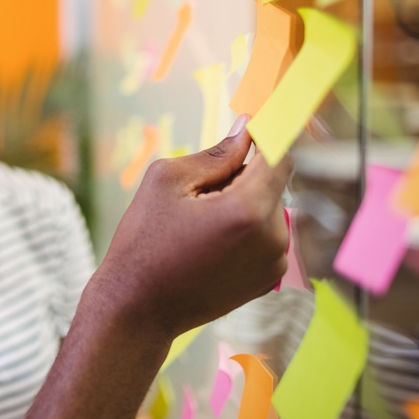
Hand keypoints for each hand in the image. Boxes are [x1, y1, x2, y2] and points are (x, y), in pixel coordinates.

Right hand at [97, 114, 291, 336]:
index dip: (275, 128)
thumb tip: (246, 130)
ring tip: (196, 225)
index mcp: (248, 209)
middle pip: (271, 182)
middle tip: (198, 189)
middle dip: (243, 174)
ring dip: (242, 203)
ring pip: (267, 209)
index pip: (280, 153)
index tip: (271, 110)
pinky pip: (264, 236)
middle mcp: (273, 237)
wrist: (137, 308)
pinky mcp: (268, 280)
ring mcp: (274, 263)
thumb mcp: (166, 182)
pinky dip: (242, 230)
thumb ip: (215, 154)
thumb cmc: (143, 244)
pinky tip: (206, 245)